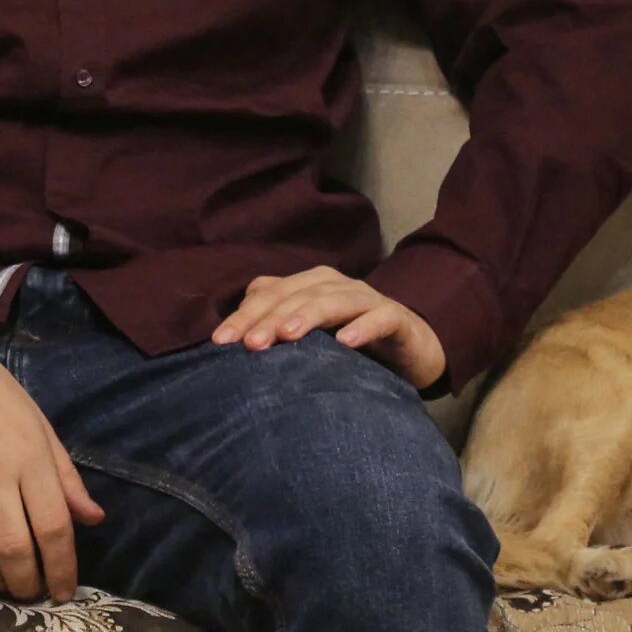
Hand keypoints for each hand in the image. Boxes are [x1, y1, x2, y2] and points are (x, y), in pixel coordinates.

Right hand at [0, 339, 104, 601]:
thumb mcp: (40, 426)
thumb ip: (65, 476)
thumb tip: (93, 519)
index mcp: (31, 456)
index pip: (54, 526)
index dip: (64, 567)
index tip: (65, 591)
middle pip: (15, 548)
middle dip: (27, 583)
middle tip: (32, 593)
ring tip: (4, 586)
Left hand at [209, 266, 446, 391]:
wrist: (411, 346)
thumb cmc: (351, 341)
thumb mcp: (311, 334)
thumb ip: (277, 321)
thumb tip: (235, 328)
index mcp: (310, 285)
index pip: (270, 294)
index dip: (244, 316)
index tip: (220, 342)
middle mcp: (336, 285)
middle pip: (297, 295)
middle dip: (269, 318)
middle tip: (248, 344)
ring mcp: (367, 299)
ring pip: (333, 301)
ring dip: (309, 316)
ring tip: (287, 335)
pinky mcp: (396, 317)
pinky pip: (379, 318)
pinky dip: (363, 327)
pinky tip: (346, 342)